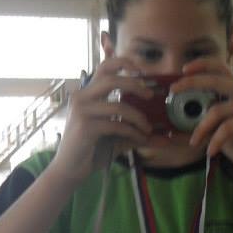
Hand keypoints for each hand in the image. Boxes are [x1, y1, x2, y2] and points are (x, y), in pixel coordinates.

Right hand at [48, 57, 152, 187]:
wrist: (69, 170)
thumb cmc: (91, 150)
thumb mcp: (114, 135)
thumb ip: (133, 129)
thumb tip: (163, 135)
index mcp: (86, 94)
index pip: (103, 68)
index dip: (122, 62)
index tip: (139, 69)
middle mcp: (81, 98)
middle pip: (111, 79)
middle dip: (134, 85)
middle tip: (150, 95)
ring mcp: (81, 112)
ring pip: (118, 105)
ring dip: (138, 117)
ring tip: (148, 128)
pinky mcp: (85, 127)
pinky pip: (116, 124)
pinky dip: (132, 132)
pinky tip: (140, 139)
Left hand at [177, 58, 232, 181]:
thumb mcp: (220, 133)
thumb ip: (206, 123)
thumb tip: (176, 125)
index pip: (221, 68)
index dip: (201, 64)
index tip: (183, 70)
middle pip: (215, 79)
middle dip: (191, 83)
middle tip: (172, 90)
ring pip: (216, 110)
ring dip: (201, 128)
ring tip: (194, 143)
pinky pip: (226, 127)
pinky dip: (215, 141)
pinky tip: (211, 152)